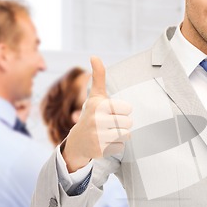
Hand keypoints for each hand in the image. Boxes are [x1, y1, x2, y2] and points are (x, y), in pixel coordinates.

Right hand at [62, 56, 132, 171]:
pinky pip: (121, 147)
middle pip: (128, 123)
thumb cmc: (92, 114)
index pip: (128, 109)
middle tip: (110, 124)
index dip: (123, 111)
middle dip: (122, 124)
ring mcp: (97, 136)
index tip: (112, 113)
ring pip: (126, 135)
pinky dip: (115, 146)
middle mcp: (96, 120)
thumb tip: (94, 56)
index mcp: (99, 105)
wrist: (78, 141)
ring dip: (120, 135)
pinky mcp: (100, 150)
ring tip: (108, 133)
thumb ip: (99, 77)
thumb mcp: (95, 96)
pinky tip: (105, 143)